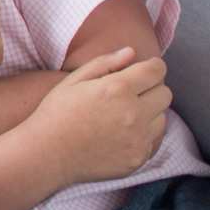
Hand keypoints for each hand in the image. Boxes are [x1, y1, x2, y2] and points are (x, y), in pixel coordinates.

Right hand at [19, 48, 171, 187]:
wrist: (44, 156)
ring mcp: (137, 138)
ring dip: (149, 113)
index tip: (144, 70)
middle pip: (164, 93)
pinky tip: (121, 134)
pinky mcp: (137, 158)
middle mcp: (132, 113)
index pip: (156, 70)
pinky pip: (154, 140)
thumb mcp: (72, 82)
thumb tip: (130, 51)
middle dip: (152, 89)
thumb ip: (103, 63)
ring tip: (123, 116)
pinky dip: (144, 134)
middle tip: (131, 94)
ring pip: (162, 117)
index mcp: (116, 89)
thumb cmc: (54, 114)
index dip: (153, 66)